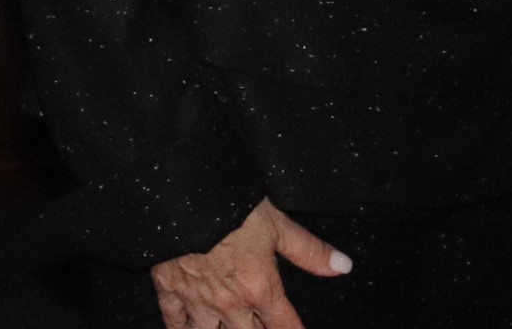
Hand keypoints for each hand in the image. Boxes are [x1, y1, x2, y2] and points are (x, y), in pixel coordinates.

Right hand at [150, 197, 351, 328]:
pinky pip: (175, 322)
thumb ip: (308, 250)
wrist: (180, 197)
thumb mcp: (276, 224)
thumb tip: (343, 266)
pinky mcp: (169, 290)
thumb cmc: (231, 207)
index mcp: (259, 289)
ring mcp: (198, 301)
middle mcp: (230, 305)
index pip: (285, 326)